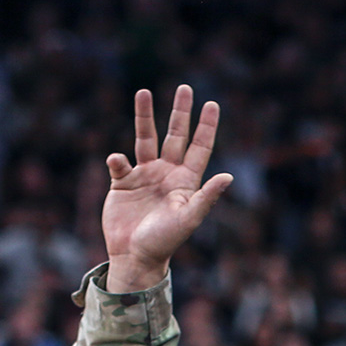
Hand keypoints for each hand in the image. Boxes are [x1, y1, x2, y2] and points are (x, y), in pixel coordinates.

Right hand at [100, 87, 234, 294]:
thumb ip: (207, 197)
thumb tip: (229, 176)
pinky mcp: (122, 183)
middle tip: (185, 88)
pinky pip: (120, 163)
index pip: (199, 148)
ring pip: (145, 139)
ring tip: (143, 92)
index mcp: (186, 181)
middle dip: (180, 112)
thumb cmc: (165, 241)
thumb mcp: (188, 218)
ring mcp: (144, 176)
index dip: (206, 126)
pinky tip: (117, 161)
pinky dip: (118, 160)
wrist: (135, 257)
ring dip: (144, 117)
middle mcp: (166, 173)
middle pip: (175, 136)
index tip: (212, 104)